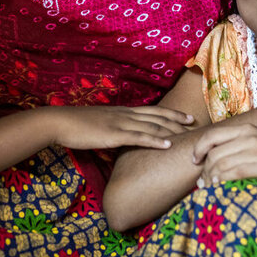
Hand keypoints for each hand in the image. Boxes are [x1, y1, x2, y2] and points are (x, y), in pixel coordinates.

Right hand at [51, 106, 193, 150]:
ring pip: (152, 125)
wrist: (61, 122)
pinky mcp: (114, 135)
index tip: (186, 117)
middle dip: (177, 120)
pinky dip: (155, 141)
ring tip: (188, 135)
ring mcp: (121, 124)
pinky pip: (139, 138)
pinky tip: (168, 145)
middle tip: (195, 124)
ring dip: (172, 130)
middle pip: (157, 116)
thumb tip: (123, 137)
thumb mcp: (101, 124)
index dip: (171, 113)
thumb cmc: (78, 125)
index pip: (153, 110)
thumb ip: (114, 128)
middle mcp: (125, 115)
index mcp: (123, 111)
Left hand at [192, 121, 256, 190]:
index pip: (212, 135)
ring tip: (210, 191)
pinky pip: (236, 173)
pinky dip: (224, 183)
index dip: (199, 149)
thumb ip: (240, 149)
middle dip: (204, 171)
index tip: (194, 161)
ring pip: (222, 165)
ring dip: (211, 180)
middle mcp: (252, 135)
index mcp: (248, 128)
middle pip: (215, 154)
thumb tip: (213, 161)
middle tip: (202, 185)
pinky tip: (222, 191)